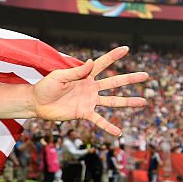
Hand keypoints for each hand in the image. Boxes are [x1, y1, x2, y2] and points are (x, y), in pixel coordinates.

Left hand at [32, 46, 147, 136]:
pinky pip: (99, 120)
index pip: (101, 64)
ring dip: (127, 102)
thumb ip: (76, 71)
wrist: (37, 103)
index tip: (126, 49)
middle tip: (145, 75)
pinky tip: (118, 132)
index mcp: (84, 76)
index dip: (113, 56)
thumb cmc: (46, 86)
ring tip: (143, 102)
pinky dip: (108, 126)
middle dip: (129, 79)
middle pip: (114, 82)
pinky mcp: (83, 113)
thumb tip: (90, 61)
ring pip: (112, 101)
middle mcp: (90, 88)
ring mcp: (89, 101)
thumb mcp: (59, 76)